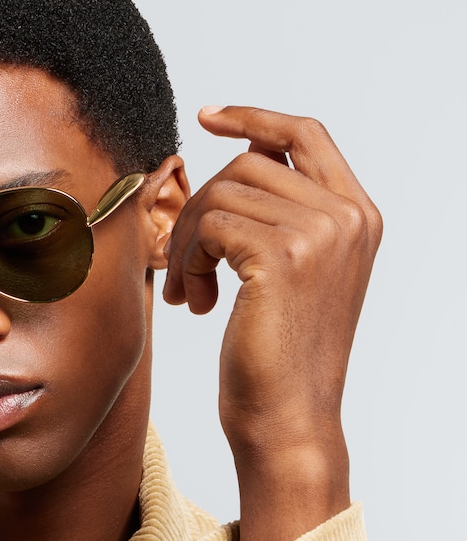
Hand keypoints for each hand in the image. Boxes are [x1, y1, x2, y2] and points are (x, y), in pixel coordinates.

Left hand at [162, 107, 380, 540]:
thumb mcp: (288, 280)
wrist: (287, 422)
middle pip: (247, 163)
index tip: (207, 118)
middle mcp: (347, 216)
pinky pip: (210, 225)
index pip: (305, 135)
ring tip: (188, 293)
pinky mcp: (281, 255)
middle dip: (199, 210)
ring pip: (221, 194)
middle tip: (183, 269)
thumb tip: (226, 170)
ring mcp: (319, 232)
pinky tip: (193, 304)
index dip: (253, 118)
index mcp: (358, 216)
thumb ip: (275, 222)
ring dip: (187, 243)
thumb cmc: (277, 364)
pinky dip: (188, 261)